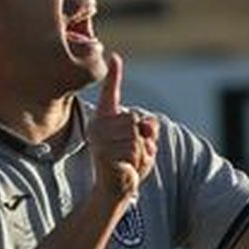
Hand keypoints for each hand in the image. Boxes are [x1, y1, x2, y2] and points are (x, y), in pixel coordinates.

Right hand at [88, 53, 158, 201]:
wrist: (114, 191)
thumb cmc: (126, 166)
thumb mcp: (142, 144)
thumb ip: (148, 130)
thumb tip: (150, 123)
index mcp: (104, 121)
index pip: (110, 95)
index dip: (114, 76)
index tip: (115, 57)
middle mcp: (98, 128)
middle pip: (134, 118)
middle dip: (141, 138)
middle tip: (132, 155)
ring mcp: (99, 141)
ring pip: (136, 134)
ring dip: (141, 151)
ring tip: (130, 163)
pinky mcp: (104, 154)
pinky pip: (134, 147)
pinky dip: (138, 159)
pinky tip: (128, 168)